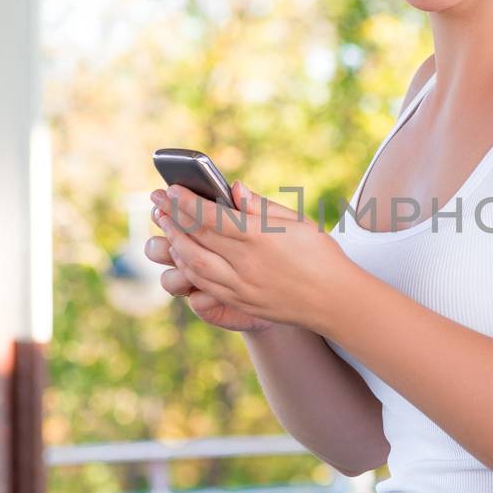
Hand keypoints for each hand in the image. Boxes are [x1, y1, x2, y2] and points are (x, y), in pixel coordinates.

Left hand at [151, 179, 351, 335]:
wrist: (335, 300)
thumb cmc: (321, 254)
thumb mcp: (297, 221)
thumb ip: (262, 206)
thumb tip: (234, 189)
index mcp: (261, 237)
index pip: (212, 216)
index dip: (186, 202)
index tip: (171, 189)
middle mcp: (247, 263)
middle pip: (197, 237)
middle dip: (173, 218)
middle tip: (157, 203)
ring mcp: (242, 286)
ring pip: (194, 264)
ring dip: (175, 244)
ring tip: (166, 227)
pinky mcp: (241, 303)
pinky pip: (204, 286)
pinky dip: (188, 268)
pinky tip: (182, 256)